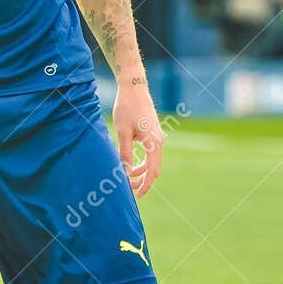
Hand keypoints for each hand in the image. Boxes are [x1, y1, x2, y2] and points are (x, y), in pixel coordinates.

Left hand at [113, 74, 163, 197]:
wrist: (134, 87)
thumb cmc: (127, 108)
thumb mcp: (122, 132)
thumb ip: (124, 153)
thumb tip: (125, 172)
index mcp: (154, 143)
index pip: (152, 171)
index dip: (145, 185)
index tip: (138, 196)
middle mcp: (159, 141)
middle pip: (154, 168)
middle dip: (142, 180)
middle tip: (128, 188)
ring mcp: (157, 137)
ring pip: (152, 161)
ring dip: (141, 170)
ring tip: (127, 176)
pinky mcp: (153, 133)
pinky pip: (150, 153)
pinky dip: (142, 161)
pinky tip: (131, 163)